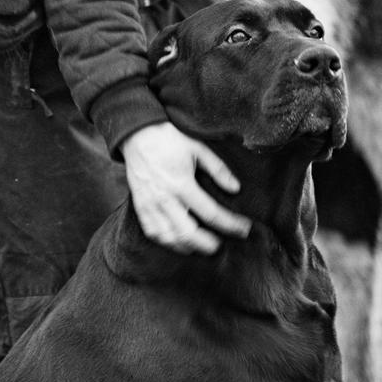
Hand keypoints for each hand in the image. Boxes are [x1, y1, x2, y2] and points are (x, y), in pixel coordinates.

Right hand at [120, 122, 250, 253]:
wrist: (137, 134)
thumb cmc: (169, 139)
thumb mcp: (198, 148)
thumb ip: (218, 169)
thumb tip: (235, 188)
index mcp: (182, 183)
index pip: (211, 213)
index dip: (230, 224)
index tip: (244, 229)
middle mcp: (165, 198)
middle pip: (188, 233)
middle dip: (207, 244)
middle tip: (221, 245)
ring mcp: (150, 204)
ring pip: (169, 237)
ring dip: (187, 247)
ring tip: (201, 247)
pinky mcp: (140, 206)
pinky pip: (152, 232)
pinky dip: (167, 242)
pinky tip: (178, 242)